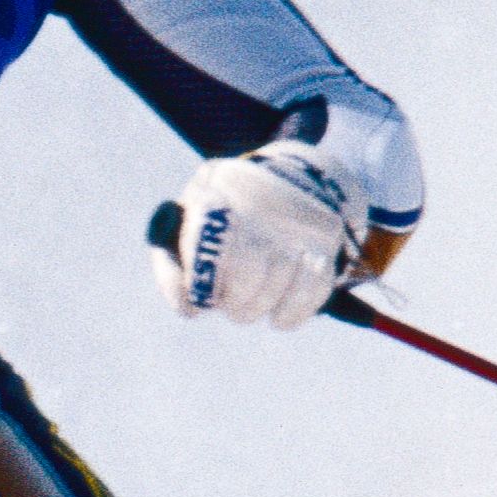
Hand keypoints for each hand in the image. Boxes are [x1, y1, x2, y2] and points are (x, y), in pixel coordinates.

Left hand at [152, 140, 365, 328]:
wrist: (286, 176)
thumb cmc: (221, 210)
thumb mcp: (188, 214)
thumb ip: (172, 260)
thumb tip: (190, 306)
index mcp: (219, 188)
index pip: (207, 244)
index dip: (202, 282)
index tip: (199, 301)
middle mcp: (261, 199)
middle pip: (248, 271)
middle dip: (234, 302)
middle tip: (228, 306)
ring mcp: (297, 218)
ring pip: (279, 283)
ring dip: (259, 308)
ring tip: (247, 309)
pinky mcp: (325, 237)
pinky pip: (314, 287)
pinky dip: (294, 312)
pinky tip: (279, 319)